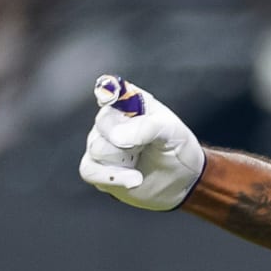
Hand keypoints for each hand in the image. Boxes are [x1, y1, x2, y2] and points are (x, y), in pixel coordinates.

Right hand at [78, 76, 205, 210]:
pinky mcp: (96, 168)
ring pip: (97, 149)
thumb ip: (147, 127)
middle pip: (103, 126)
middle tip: (147, 147)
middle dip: (127, 141)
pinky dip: (112, 177)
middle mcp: (110, 119)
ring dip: (123, 161)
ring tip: (142, 164)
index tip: (107, 96)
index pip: (109, 90)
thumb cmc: (177, 148)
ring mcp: (100, 143)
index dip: (107, 92)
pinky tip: (134, 179)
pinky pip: (89, 170)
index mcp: (129, 101)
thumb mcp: (172, 132)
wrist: (181, 180)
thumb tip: (117, 137)